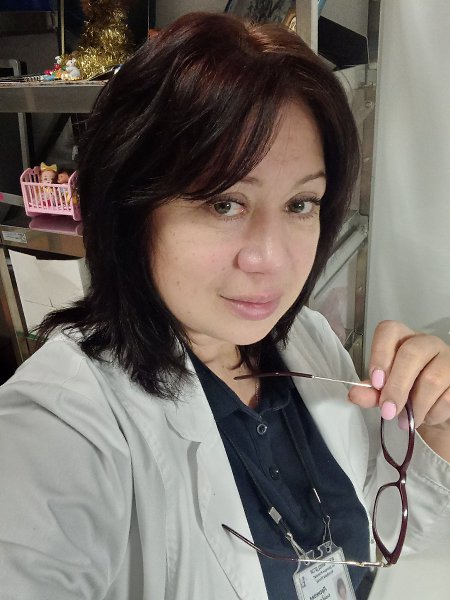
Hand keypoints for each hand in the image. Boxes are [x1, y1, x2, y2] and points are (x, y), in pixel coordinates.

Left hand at [348, 320, 449, 459]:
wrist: (434, 409)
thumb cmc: (407, 393)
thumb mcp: (385, 392)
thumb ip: (370, 392)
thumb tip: (354, 394)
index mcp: (402, 338)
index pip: (389, 330)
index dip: (380, 354)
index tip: (375, 382)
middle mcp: (426, 342)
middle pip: (412, 353)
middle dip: (397, 386)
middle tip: (387, 411)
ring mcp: (448, 358)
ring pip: (432, 378)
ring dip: (416, 406)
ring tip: (405, 421)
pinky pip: (448, 397)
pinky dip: (433, 413)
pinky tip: (426, 418)